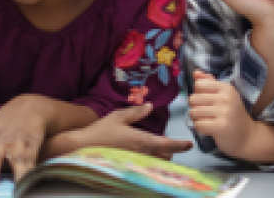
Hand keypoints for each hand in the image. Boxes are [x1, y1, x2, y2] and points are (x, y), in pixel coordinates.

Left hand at [0, 94, 52, 188]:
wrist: (30, 104)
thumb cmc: (5, 121)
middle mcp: (1, 139)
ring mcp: (18, 140)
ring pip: (17, 159)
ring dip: (16, 173)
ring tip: (17, 188)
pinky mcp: (33, 141)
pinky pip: (32, 158)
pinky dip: (31, 169)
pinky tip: (31, 180)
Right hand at [70, 104, 192, 159]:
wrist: (84, 147)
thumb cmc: (101, 131)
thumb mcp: (118, 116)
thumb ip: (135, 112)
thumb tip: (150, 106)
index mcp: (141, 140)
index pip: (166, 144)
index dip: (180, 145)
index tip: (189, 144)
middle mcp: (142, 154)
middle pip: (165, 156)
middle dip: (170, 150)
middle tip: (170, 143)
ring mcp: (136, 162)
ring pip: (157, 162)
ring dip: (162, 156)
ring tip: (159, 148)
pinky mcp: (130, 166)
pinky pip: (148, 165)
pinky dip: (152, 160)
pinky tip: (146, 155)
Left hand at [189, 70, 253, 158]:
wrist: (248, 136)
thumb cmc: (232, 114)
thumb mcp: (223, 95)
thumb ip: (208, 82)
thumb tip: (195, 72)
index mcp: (226, 88)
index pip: (198, 85)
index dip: (197, 93)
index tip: (205, 100)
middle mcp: (226, 98)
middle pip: (192, 99)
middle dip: (195, 107)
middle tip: (205, 113)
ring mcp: (224, 113)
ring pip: (193, 112)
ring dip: (196, 118)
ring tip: (207, 120)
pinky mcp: (221, 127)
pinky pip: (198, 124)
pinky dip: (200, 128)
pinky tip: (209, 128)